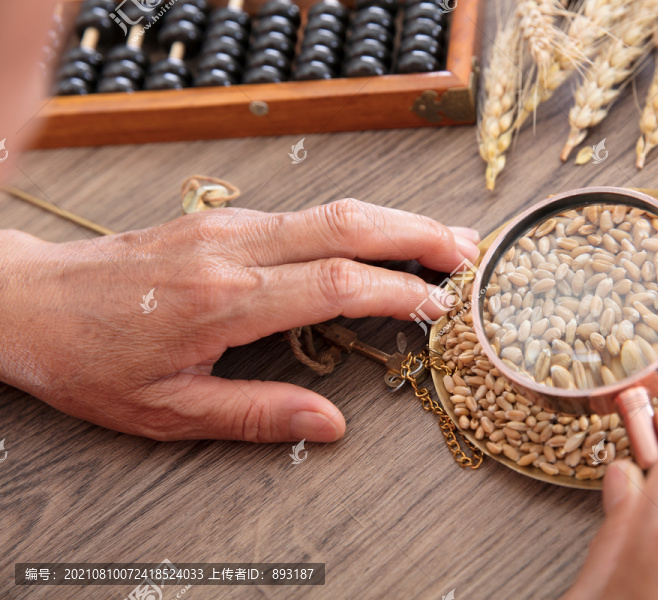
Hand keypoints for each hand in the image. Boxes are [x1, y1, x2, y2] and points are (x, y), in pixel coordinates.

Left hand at [0, 199, 479, 442]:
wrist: (31, 302)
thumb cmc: (92, 359)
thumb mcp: (168, 411)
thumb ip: (256, 416)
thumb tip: (327, 426)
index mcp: (223, 299)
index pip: (333, 283)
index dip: (396, 291)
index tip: (438, 305)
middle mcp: (232, 249)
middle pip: (345, 225)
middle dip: (416, 234)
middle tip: (467, 251)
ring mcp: (229, 227)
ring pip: (329, 210)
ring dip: (393, 221)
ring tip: (441, 241)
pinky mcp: (223, 220)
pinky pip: (305, 214)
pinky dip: (356, 223)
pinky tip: (378, 238)